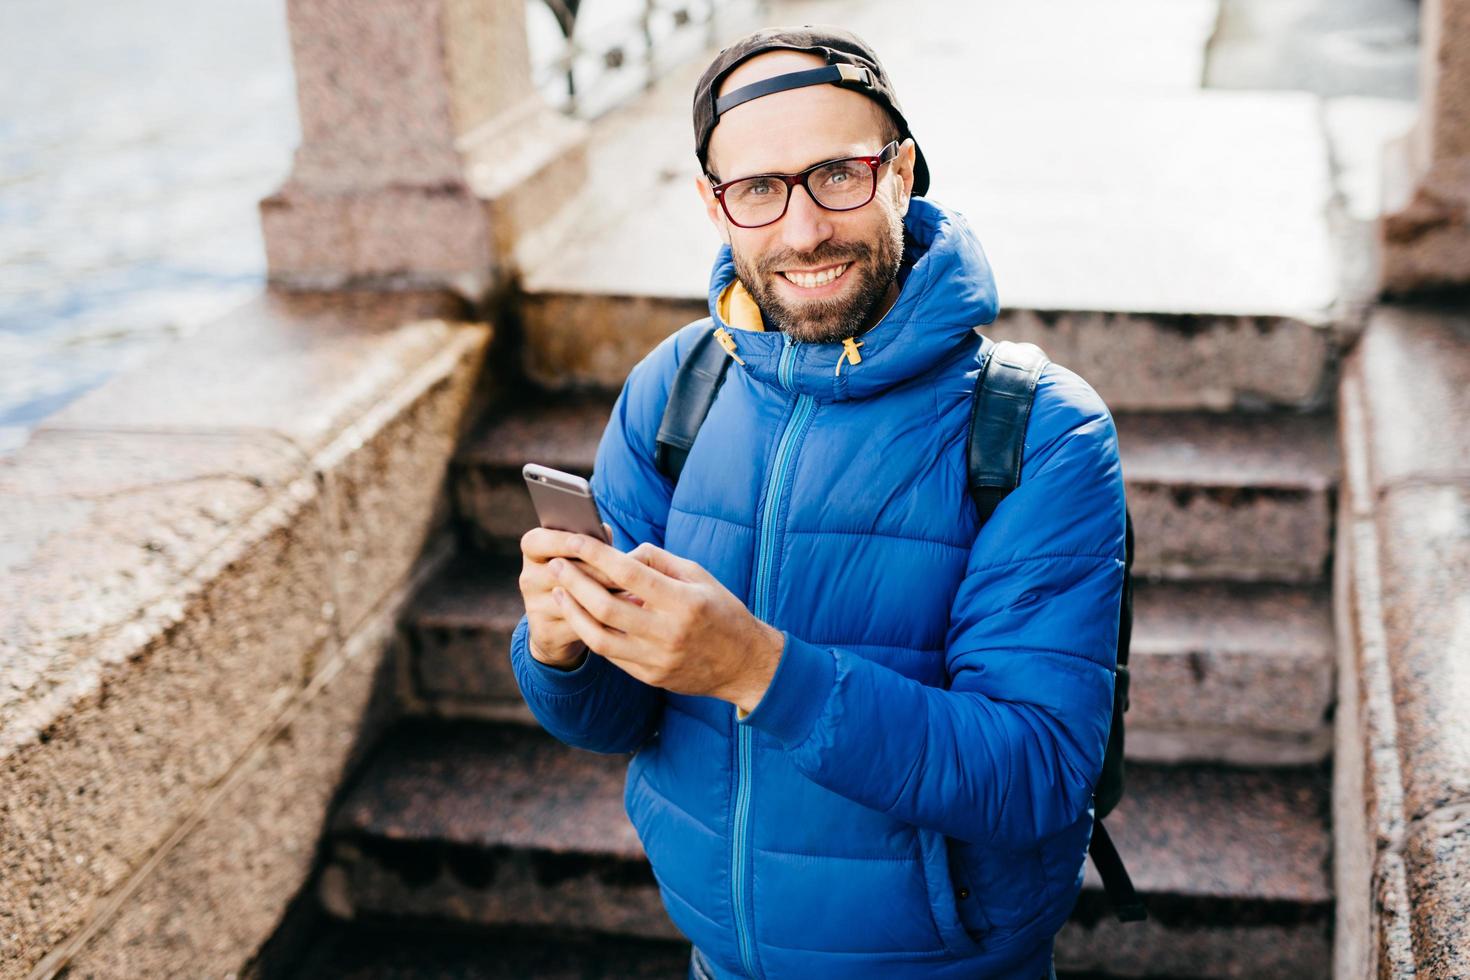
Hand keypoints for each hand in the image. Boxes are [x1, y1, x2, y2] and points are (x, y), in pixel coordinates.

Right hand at [519, 524, 621, 667]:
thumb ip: (591, 542)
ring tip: (633, 593)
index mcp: (532, 551)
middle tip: (628, 572)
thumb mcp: (582, 556)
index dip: (562, 541)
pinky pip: (578, 625)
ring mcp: (534, 607)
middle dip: (597, 571)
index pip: (538, 541)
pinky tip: (626, 616)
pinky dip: (604, 621)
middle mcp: (528, 578)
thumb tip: (604, 530)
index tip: (589, 541)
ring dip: (605, 597)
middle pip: (562, 571)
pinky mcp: (546, 632)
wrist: (561, 626)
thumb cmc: (582, 577)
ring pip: (573, 600)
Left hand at [545, 534, 784, 712]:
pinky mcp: (650, 677)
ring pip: (599, 637)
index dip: (597, 555)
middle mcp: (668, 633)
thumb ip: (659, 561)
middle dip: (574, 582)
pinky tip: (579, 615)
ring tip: (558, 591)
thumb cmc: (721, 611)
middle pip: (606, 607)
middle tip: (556, 564)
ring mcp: (657, 659)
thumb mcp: (699, 575)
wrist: (744, 664)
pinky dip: (591, 632)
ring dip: (573, 612)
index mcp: (683, 602)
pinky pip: (610, 654)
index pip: (629, 574)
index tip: (575, 541)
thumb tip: (622, 554)